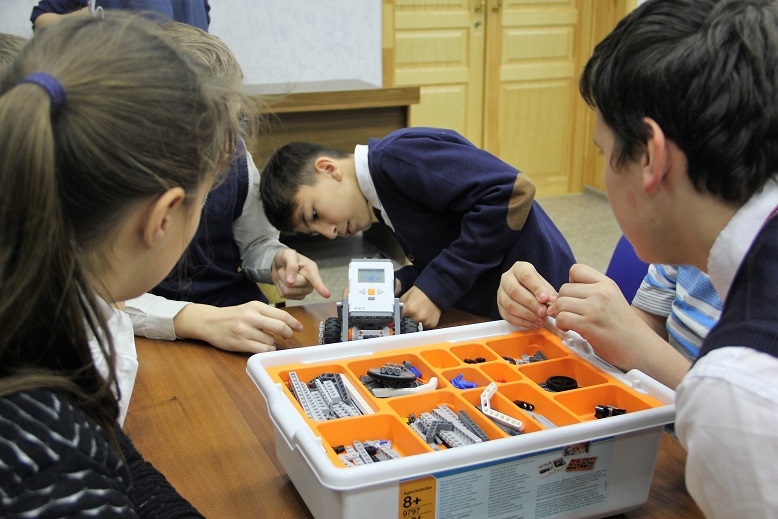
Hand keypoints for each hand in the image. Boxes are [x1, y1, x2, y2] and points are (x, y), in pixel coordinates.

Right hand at [173, 301, 302, 352]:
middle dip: (287, 333)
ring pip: (271, 341)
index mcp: (255, 306)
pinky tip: (263, 347)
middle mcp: (251, 317)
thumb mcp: (250, 308)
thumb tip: (288, 323)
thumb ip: (266, 313)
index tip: (299, 327)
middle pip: (280, 326)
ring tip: (266, 340)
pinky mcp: (240, 343)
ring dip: (273, 343)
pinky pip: (262, 350)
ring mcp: (245, 331)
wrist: (209, 322)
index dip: (293, 322)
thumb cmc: (233, 316)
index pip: (281, 314)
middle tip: (288, 335)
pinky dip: (267, 350)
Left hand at [271, 249, 330, 299]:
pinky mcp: (296, 296)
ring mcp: (304, 291)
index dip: (321, 287)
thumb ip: (291, 266)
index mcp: (311, 269)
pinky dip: (279, 287)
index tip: (327, 295)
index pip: (316, 279)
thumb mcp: (288, 254)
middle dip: (284, 275)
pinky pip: (284, 295)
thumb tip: (291, 282)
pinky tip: (283, 281)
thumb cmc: (286, 257)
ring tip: (284, 274)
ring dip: (281, 281)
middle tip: (285, 268)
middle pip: (294, 285)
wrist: (279, 264)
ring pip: (288, 291)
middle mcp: (310, 282)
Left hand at [400, 286, 441, 328]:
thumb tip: (393, 313)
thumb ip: (398, 306)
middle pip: (408, 323)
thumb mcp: (405, 296)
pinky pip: (425, 326)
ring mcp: (425, 321)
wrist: (434, 291)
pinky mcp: (432, 324)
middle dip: (408, 319)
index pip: (399, 319)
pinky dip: (424, 322)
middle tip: (412, 312)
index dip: (399, 317)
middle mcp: (417, 316)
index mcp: (409, 309)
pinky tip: (425, 314)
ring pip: (416, 326)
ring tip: (420, 313)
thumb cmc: (420, 292)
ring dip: (417, 322)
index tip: (400, 318)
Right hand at [497, 261, 558, 328]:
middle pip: (514, 290)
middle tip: (543, 312)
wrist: (528, 292)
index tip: (545, 298)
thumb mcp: (546, 287)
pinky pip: (508, 315)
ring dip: (527, 315)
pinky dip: (522, 322)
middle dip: (531, 304)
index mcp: (519, 268)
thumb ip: (550, 294)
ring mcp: (501, 292)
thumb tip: (553, 302)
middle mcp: (507, 278)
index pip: (525, 276)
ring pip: (510, 304)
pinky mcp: (499, 306)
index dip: (536, 288)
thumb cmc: (538, 288)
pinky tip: (533, 324)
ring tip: (540, 320)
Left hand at [550, 264, 662, 369]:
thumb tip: (556, 298)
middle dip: (563, 302)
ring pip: (560, 303)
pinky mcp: (589, 324)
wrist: (640, 348)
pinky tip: (571, 329)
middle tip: (572, 314)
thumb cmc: (624, 327)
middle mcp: (601, 292)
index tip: (576, 297)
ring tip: (571, 322)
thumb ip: (589, 293)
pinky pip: (562, 318)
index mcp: (607, 283)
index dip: (571, 283)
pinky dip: (561, 325)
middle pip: (564, 288)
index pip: (576, 269)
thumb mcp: (612, 300)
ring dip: (560, 314)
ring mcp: (595, 308)